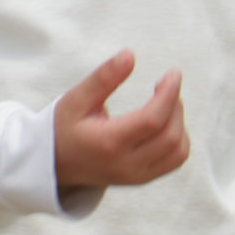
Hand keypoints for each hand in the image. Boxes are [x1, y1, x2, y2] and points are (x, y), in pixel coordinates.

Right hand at [53, 50, 188, 194]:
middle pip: (170, 136)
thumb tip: (130, 55)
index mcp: (108, 143)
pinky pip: (175, 160)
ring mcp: (136, 176)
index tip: (172, 73)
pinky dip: (179, 138)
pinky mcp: (142, 178)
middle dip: (175, 105)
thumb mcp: (77, 98)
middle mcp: (125, 165)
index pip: (152, 120)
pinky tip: (164, 121)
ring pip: (178, 150)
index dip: (169, 94)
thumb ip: (103, 77)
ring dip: (179, 122)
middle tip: (166, 84)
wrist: (55, 164)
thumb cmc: (65, 127)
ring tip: (164, 102)